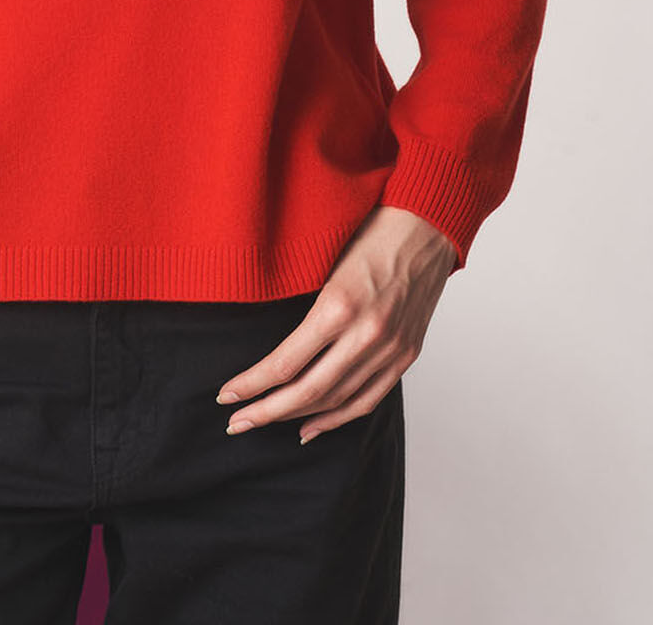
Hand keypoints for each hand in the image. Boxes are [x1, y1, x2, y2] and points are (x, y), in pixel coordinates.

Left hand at [215, 206, 457, 443]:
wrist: (427, 225)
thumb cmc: (369, 231)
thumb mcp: (324, 258)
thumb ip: (301, 302)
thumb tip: (265, 338)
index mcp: (338, 305)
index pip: (285, 363)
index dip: (252, 384)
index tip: (226, 395)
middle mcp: (366, 334)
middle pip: (308, 392)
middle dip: (266, 412)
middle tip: (235, 423)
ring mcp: (390, 349)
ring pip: (336, 401)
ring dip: (297, 418)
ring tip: (264, 422)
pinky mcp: (406, 355)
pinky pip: (368, 400)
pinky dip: (338, 418)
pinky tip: (311, 427)